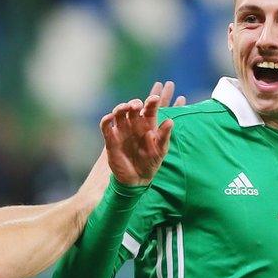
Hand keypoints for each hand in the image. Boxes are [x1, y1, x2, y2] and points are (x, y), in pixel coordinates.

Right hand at [77, 81, 184, 201]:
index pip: (150, 109)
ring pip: (119, 113)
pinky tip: (110, 117)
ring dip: (120, 107)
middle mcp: (134, 124)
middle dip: (135, 103)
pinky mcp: (111, 138)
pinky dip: (106, 120)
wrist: (136, 179)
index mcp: (148, 124)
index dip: (152, 102)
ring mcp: (122, 130)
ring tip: (125, 108)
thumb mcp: (161, 150)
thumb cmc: (151, 163)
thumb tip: (170, 121)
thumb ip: (164, 136)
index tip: (156, 98)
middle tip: (137, 105)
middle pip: (133, 107)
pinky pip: (106, 126)